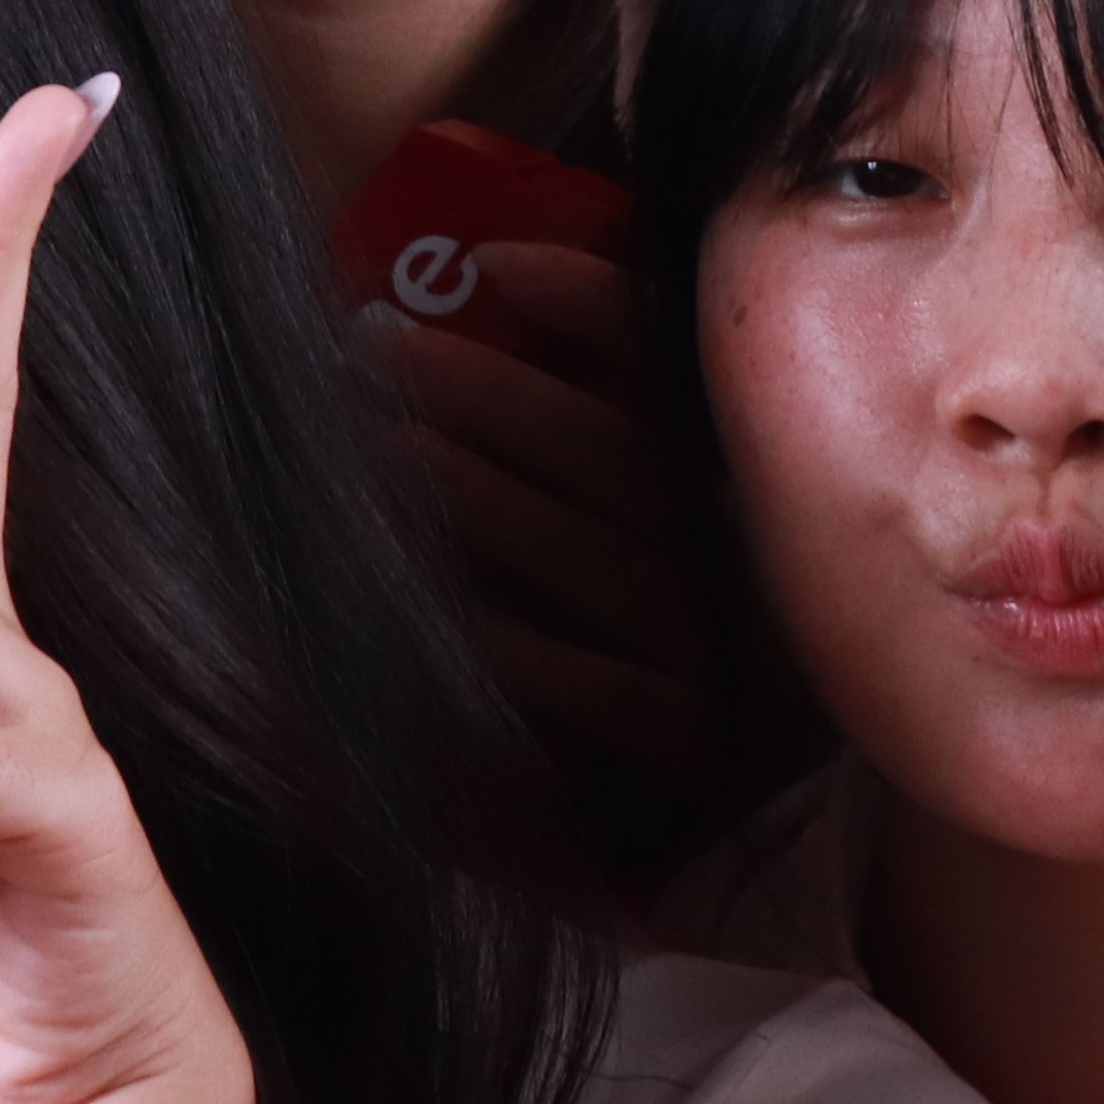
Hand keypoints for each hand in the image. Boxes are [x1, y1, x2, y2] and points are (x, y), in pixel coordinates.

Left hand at [364, 236, 709, 783]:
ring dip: (476, 490)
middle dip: (486, 389)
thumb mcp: (634, 526)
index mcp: (732, 500)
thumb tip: (507, 278)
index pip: (670, 380)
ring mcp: (708, 660)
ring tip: (371, 438)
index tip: (496, 262)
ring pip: (587, 553)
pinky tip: (427, 609)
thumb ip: (605, 407)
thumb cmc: (639, 659)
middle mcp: (733, 569)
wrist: (720, 841)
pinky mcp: (673, 755)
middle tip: (374, 341)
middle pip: (609, 454)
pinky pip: (582, 685)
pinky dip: (507, 643)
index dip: (594, 308)